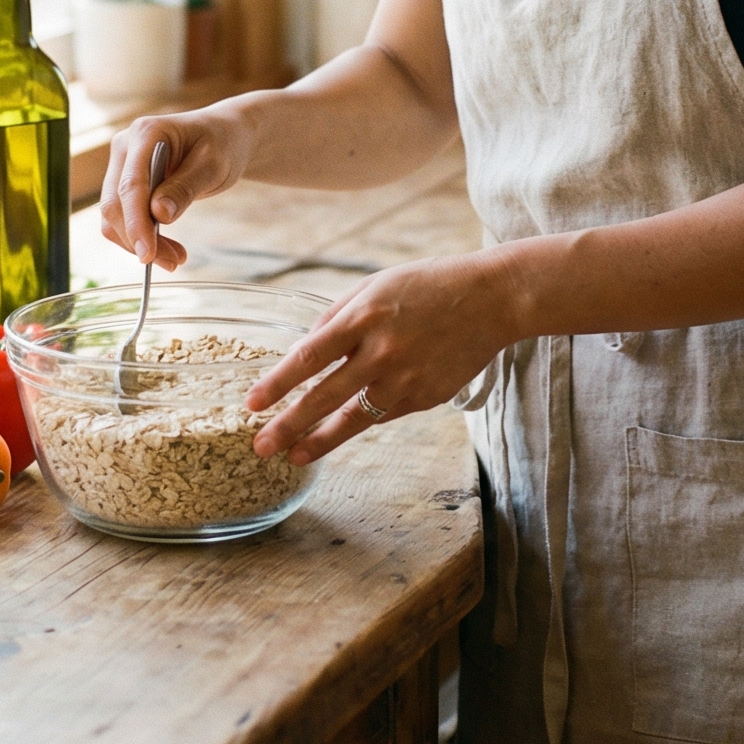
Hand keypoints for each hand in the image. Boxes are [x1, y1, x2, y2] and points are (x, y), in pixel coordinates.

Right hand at [99, 108, 254, 267]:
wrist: (223, 135)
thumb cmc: (222, 143)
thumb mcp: (214, 165)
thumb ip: (185, 187)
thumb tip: (158, 214)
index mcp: (145, 133)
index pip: (131, 185)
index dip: (136, 223)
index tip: (148, 254)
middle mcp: (125, 146)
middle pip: (115, 203)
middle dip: (139, 239)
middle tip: (174, 263)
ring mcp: (122, 164)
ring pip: (114, 215)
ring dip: (138, 242)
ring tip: (176, 259)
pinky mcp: (125, 182)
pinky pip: (124, 216)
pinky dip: (141, 236)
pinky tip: (167, 249)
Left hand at [244, 252, 522, 465]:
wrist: (491, 300)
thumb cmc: (428, 286)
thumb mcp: (375, 286)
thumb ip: (337, 318)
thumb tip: (304, 352)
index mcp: (364, 317)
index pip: (309, 357)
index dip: (277, 384)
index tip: (252, 404)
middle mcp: (382, 352)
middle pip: (325, 397)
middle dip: (288, 425)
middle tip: (260, 446)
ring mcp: (406, 380)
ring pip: (353, 420)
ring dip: (320, 441)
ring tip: (294, 456)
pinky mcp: (425, 398)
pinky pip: (384, 414)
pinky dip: (362, 420)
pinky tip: (342, 428)